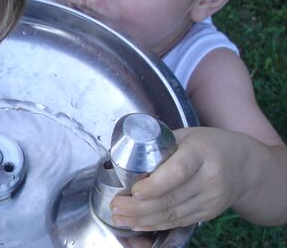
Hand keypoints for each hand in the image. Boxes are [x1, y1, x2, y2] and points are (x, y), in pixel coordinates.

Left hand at [109, 127, 251, 230]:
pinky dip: (156, 224)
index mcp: (201, 152)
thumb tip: (127, 159)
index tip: (134, 192)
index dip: (154, 185)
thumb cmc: (207, 145)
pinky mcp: (209, 213)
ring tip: (120, 217)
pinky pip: (179, 221)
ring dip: (142, 220)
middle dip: (138, 207)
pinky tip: (138, 224)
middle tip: (116, 206)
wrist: (243, 164)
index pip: (178, 172)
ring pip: (172, 214)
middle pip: (171, 198)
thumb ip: (160, 146)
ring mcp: (211, 199)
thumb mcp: (186, 135)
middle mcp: (210, 178)